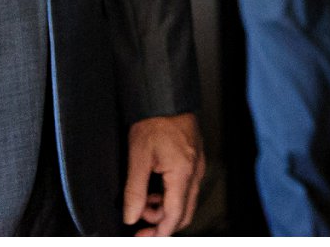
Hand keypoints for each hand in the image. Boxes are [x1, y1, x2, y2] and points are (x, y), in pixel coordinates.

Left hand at [122, 112, 203, 235]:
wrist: (167, 97)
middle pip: (184, 213)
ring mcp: (197, 167)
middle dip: (162, 224)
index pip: (174, 216)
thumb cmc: (154, 121)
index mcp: (183, 174)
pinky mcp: (195, 161)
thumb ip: (135, 190)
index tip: (141, 238)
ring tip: (143, 204)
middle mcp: (195, 173)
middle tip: (140, 227)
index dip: (158, 232)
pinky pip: (186, 188)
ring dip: (164, 210)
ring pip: (185, 202)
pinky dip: (170, 197)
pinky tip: (153, 191)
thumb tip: (131, 216)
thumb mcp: (138, 157)